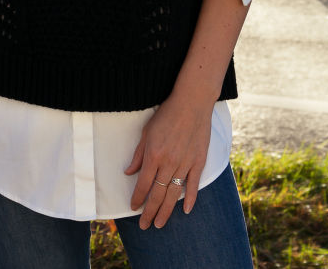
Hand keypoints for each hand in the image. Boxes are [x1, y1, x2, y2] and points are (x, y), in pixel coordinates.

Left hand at [124, 90, 212, 229]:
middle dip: (149, 212)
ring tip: (160, 223)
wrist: (192, 102)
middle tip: (145, 226)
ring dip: (166, 210)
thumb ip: (138, 154)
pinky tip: (185, 210)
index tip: (133, 208)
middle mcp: (169, 162)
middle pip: (158, 194)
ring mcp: (185, 163)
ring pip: (174, 193)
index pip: (143, 184)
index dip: (137, 198)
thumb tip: (128, 172)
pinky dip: (190, 198)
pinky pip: (193, 184)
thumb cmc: (166, 114)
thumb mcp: (147, 132)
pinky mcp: (199, 161)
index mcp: (154, 155)